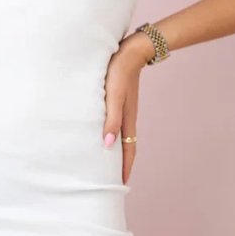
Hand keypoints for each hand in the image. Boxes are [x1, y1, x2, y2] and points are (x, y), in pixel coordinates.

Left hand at [103, 32, 153, 184]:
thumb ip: (111, 119)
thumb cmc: (119, 72)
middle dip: (120, 164)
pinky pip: (117, 123)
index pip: (128, 150)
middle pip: (126, 146)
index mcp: (128, 120)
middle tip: (112, 179)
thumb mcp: (113, 96)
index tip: (120, 185)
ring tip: (106, 161)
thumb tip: (108, 144)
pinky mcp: (119, 100)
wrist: (131, 50)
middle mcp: (128, 117)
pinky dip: (113, 134)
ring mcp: (125, 109)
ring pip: (121, 135)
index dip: (124, 168)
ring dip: (116, 150)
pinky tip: (104, 132)